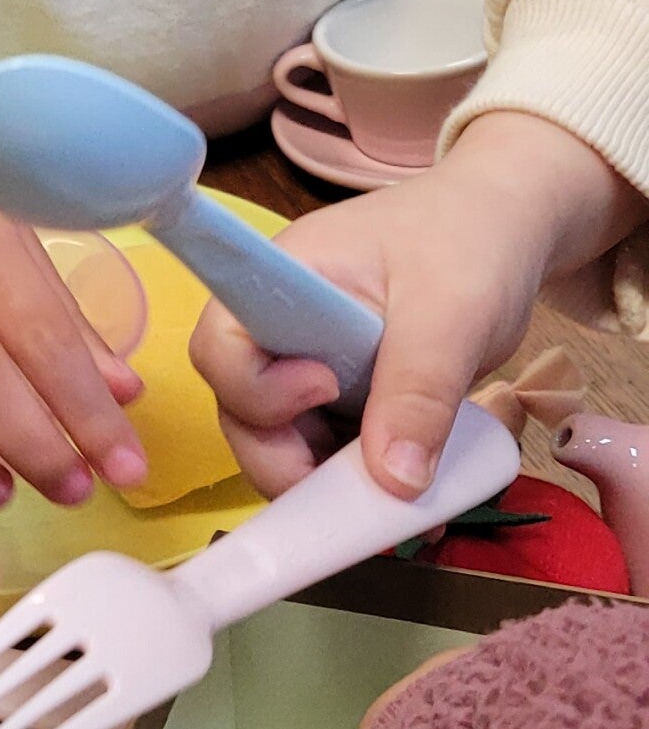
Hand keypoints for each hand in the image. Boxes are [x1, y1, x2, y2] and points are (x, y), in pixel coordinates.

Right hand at [191, 111, 643, 498]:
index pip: (222, 349)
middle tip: (354, 493)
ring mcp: (307, 364)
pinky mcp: (340, 397)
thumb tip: (393, 484)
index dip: (257, 390)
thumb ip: (419, 392)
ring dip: (327, 481)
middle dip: (287, 461)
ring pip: (283, 441)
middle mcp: (279, 328)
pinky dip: (360, 479)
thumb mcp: (452, 312)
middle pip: (242, 411)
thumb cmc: (469, 241)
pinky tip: (408, 495)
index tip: (327, 389)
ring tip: (392, 504)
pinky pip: (329, 449)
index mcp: (281, 282)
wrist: (506, 224)